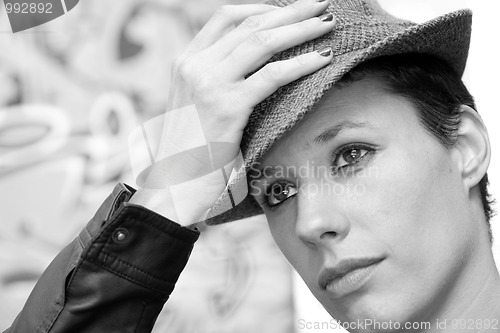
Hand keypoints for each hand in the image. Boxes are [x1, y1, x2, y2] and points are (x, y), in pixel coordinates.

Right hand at [129, 0, 335, 226]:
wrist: (172, 185)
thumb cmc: (188, 151)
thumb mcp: (194, 106)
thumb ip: (215, 81)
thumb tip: (252, 70)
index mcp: (185, 61)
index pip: (225, 17)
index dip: (261, 8)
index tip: (288, 10)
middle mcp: (195, 65)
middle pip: (249, 23)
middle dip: (290, 11)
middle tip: (320, 4)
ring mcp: (209, 83)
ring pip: (262, 42)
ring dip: (300, 28)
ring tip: (327, 23)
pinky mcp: (227, 107)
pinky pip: (271, 75)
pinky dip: (300, 63)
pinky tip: (322, 59)